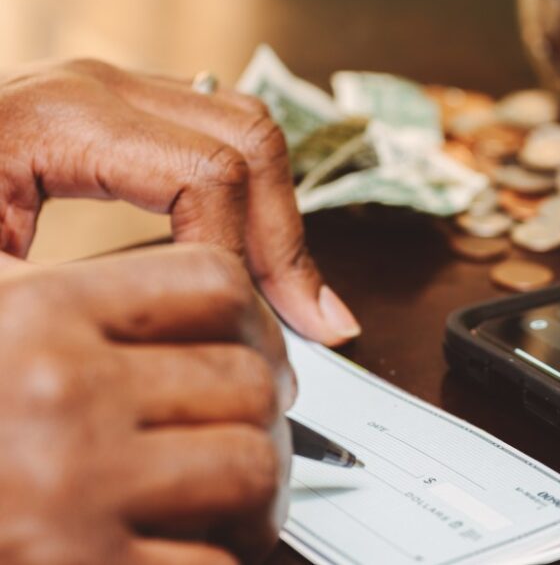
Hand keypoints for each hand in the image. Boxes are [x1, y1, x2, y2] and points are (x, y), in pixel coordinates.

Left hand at [0, 59, 358, 344]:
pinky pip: (218, 146)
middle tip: (313, 321)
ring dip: (280, 221)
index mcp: (61, 116)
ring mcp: (115, 96)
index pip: (209, 174)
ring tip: (296, 299)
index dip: (242, 260)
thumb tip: (184, 347)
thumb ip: (68, 304)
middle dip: (288, 239)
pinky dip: (252, 206)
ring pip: (249, 135)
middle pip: (250, 140)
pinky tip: (254, 264)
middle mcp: (100, 89)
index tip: (249, 330)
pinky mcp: (120, 119)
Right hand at [0, 245, 293, 563]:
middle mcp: (55, 395)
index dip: (254, 320)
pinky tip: (191, 549)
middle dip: (266, 410)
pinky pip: (216, 559)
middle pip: (247, 375)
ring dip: (258, 485)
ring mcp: (72, 490)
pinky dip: (224, 555)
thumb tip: (217, 304)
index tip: (255, 349)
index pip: (216, 283)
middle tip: (252, 427)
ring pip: (250, 460)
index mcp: (32, 315)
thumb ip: (68, 304)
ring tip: (233, 494)